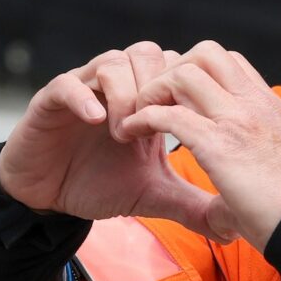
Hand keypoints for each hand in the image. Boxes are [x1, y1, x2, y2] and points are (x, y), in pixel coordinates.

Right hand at [0, 42, 236, 241]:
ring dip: (126, 94)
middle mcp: (116, 84)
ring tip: (125, 133)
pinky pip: (68, 83)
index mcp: (144, 98)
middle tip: (157, 125)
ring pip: (113, 60)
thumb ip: (191, 204)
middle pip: (148, 52)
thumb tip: (233, 229)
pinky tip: (98, 121)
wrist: (46, 198)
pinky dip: (84, 97)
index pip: (175, 67)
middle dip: (157, 85)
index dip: (186, 88)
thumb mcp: (152, 195)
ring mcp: (84, 88)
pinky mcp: (50, 99)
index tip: (191, 122)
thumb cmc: (98, 185)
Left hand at [122, 41, 280, 253]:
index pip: (231, 62)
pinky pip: (167, 115)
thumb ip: (247, 174)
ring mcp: (237, 121)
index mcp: (269, 107)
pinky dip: (141, 119)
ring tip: (140, 116)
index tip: (181, 99)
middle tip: (157, 101)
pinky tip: (131, 134)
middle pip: (205, 53)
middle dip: (172, 70)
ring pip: (183, 74)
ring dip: (153, 91)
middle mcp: (254, 105)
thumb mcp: (274, 170)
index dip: (198, 71)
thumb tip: (227, 207)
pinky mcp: (217, 145)